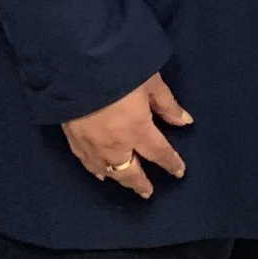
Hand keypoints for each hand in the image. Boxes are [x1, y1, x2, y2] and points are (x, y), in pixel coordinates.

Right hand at [60, 75, 193, 196]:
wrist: (75, 66)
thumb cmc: (119, 69)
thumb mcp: (151, 82)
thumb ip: (167, 104)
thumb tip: (184, 122)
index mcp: (138, 129)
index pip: (159, 152)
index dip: (171, 163)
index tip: (179, 172)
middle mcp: (115, 144)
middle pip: (130, 171)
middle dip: (141, 182)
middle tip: (148, 192)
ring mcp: (91, 144)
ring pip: (107, 170)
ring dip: (119, 179)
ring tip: (127, 184)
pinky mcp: (72, 138)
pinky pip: (86, 162)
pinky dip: (95, 170)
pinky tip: (99, 173)